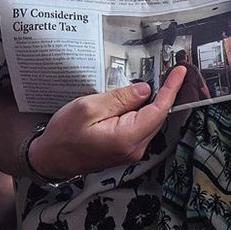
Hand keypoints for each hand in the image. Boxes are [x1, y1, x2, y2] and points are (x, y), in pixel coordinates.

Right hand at [27, 66, 185, 180]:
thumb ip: (120, 98)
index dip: (171, 89)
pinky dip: (145, 112)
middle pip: (158, 117)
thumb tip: (145, 90)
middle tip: (172, 71)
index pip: (158, 110)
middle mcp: (134, 148)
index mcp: (126, 138)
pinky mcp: (125, 150)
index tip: (180, 72)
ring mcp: (130, 152)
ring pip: (151, 122)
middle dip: (167, 94)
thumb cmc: (64, 133)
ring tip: (160, 81)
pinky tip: (142, 99)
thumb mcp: (89, 107)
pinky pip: (142, 127)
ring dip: (156, 102)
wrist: (50, 158)